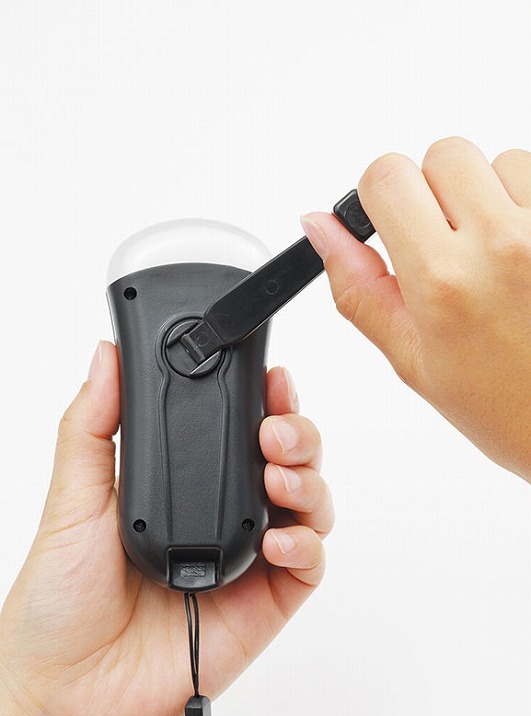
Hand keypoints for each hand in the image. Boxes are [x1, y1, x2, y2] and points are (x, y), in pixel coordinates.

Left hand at [0, 341, 332, 715]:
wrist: (63, 690)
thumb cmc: (60, 600)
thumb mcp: (72, 497)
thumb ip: (92, 424)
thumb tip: (106, 357)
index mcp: (184, 486)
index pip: (240, 429)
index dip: (265, 399)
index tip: (269, 377)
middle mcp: (222, 516)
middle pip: (288, 460)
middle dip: (296, 432)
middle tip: (274, 429)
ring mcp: (248, 559)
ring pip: (309, 504)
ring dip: (308, 479)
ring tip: (278, 473)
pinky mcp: (265, 604)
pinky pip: (309, 566)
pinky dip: (307, 544)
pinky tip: (279, 538)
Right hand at [301, 137, 530, 481]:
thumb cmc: (506, 408)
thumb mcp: (414, 360)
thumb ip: (358, 287)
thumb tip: (320, 227)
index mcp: (443, 282)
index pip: (386, 177)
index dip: (380, 198)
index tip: (392, 224)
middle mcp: (500, 244)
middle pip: (442, 154)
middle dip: (434, 193)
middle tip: (448, 249)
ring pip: (498, 160)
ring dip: (488, 197)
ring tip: (496, 258)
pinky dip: (526, 204)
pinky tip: (525, 254)